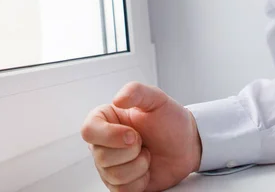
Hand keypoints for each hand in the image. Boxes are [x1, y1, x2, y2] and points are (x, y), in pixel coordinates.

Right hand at [81, 82, 201, 191]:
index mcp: (107, 119)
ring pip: (112, 175)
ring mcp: (110, 166)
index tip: (132, 134)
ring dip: (138, 165)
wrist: (186, 145)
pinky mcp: (120, 185)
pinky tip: (146, 169)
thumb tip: (117, 99)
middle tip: (144, 141)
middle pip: (101, 156)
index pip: (89, 130)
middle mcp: (103, 143)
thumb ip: (137, 91)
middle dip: (131, 151)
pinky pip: (121, 190)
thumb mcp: (156, 99)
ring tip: (146, 154)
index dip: (110, 135)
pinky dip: (140, 180)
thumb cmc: (170, 121)